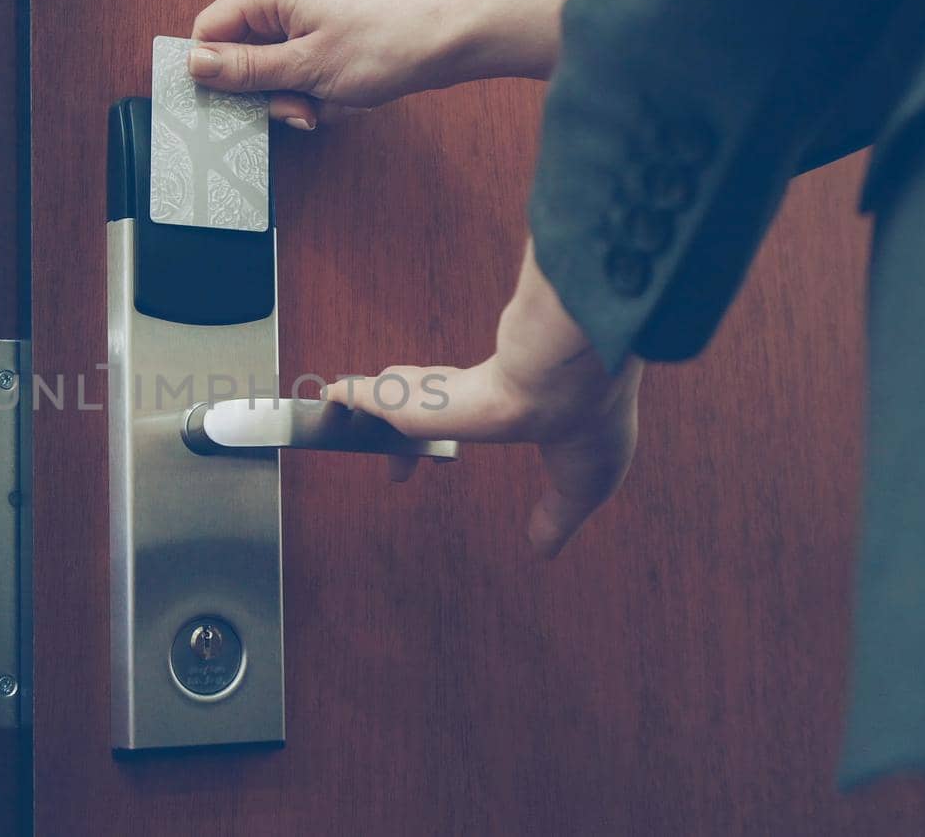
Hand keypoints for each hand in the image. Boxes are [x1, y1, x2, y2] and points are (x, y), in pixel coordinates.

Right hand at [189, 0, 570, 128]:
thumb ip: (245, 69)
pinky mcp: (325, 33)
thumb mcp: (304, 68)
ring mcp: (306, 15)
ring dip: (292, 96)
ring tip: (322, 104)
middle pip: (240, 53)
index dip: (212, 71)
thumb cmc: (382, 46)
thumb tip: (194, 64)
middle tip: (297, 107)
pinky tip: (336, 98)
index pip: (209, 30)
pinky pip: (298, 69)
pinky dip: (312, 90)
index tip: (230, 104)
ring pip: (271, 68)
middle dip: (264, 91)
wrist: (444, 42)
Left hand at [323, 241, 640, 556]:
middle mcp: (475, 387)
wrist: (577, 377)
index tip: (437, 464)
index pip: (468, 414)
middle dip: (406, 441)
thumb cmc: (592, 417)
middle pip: (427, 409)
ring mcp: (444, 388)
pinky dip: (354, 396)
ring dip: (377, 413)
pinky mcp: (417, 392)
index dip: (448, 440)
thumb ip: (558, 514)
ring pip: (399, 397)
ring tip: (352, 426)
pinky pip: (373, 394)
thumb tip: (544, 549)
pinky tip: (332, 398)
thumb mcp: (581, 484)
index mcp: (512, 403)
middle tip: (397, 473)